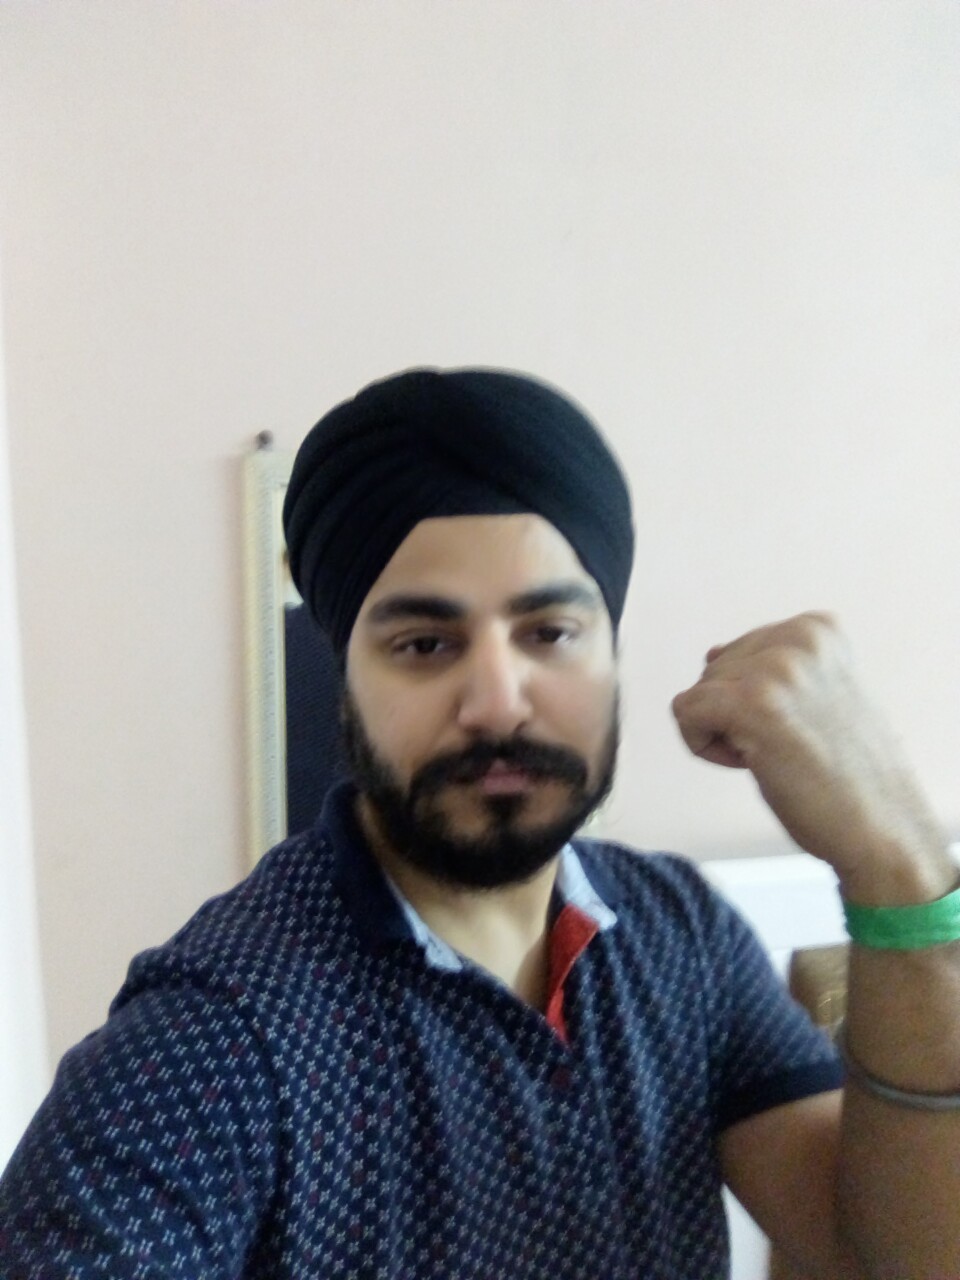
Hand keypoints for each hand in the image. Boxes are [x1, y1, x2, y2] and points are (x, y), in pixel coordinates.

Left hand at [670, 612, 946, 896]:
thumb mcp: (814, 699)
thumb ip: (766, 669)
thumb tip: (711, 653)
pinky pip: (684, 714)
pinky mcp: (751, 702)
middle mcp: (798, 637)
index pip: (739, 654)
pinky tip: (755, 763)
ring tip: (782, 755)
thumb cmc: (845, 775)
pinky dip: (704, 748)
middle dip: (735, 717)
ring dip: (726, 735)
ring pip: (697, 696)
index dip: (756, 702)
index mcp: (816, 629)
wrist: (882, 833)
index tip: (802, 726)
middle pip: (713, 673)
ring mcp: (776, 667)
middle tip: (793, 747)